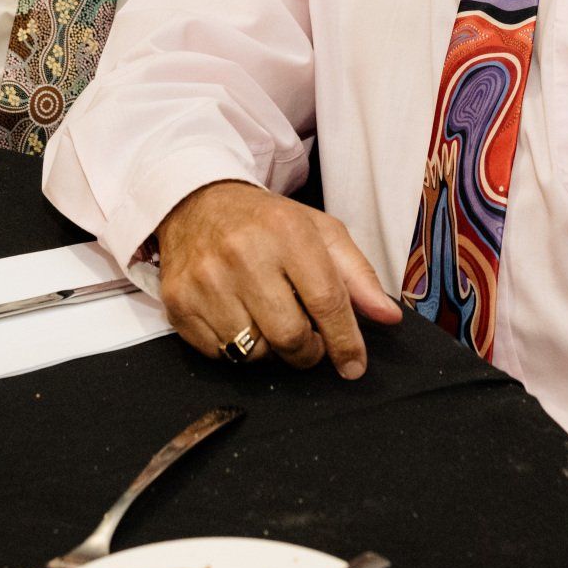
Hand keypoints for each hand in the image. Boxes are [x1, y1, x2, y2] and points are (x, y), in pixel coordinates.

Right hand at [156, 181, 402, 379]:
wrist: (197, 203)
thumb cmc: (265, 222)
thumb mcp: (320, 233)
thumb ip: (358, 275)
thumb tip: (388, 316)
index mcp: (287, 232)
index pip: (326, 301)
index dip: (345, 341)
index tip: (354, 364)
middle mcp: (243, 254)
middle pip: (290, 336)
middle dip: (309, 351)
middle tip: (310, 340)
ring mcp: (206, 280)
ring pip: (253, 352)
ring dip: (271, 349)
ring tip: (270, 320)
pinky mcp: (179, 302)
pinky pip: (219, 354)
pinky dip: (236, 348)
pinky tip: (240, 318)